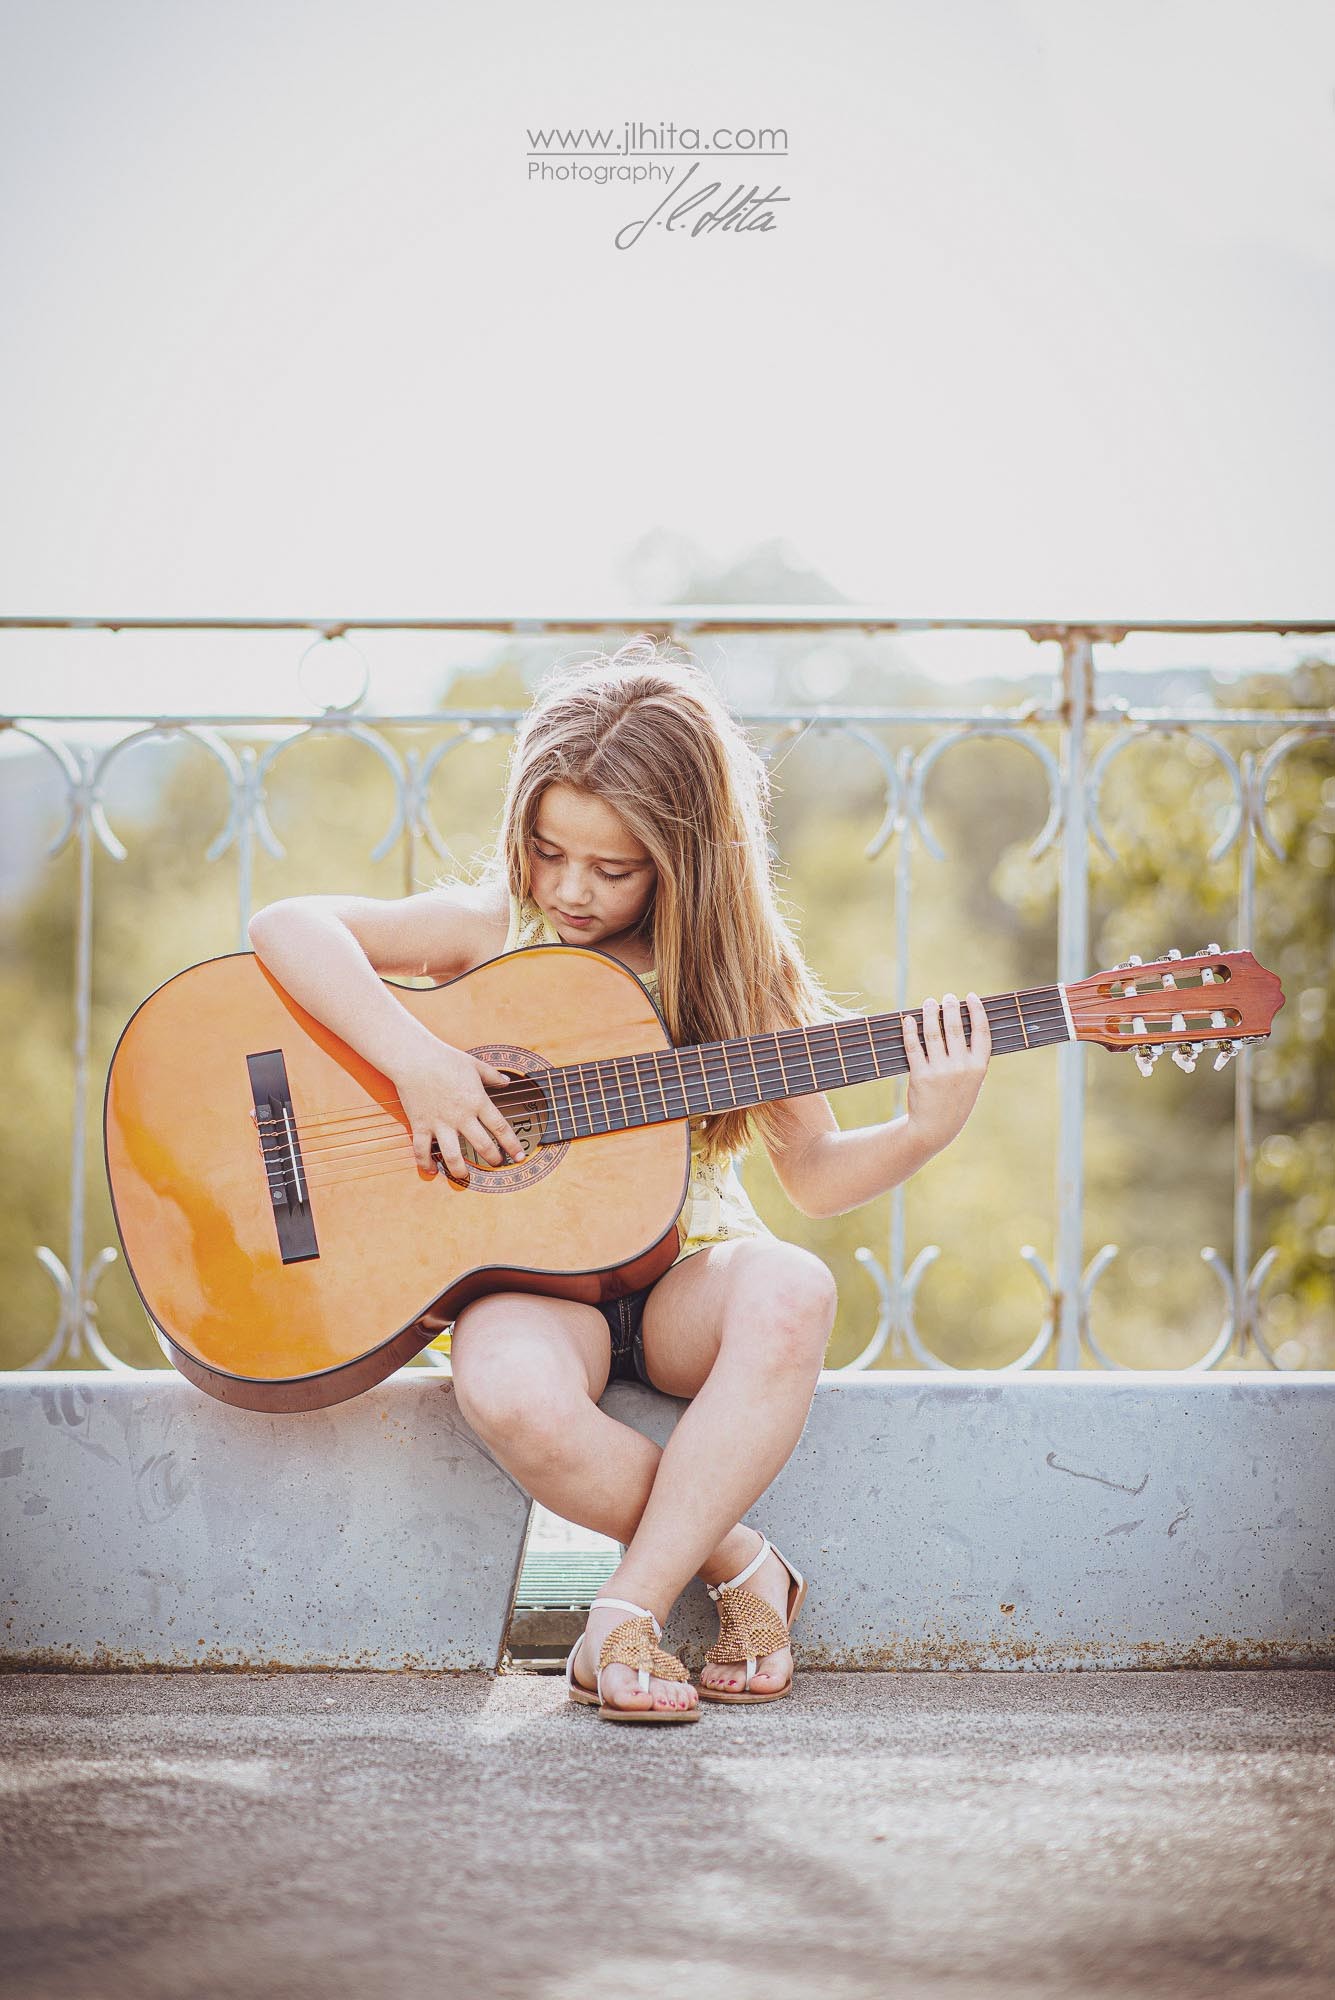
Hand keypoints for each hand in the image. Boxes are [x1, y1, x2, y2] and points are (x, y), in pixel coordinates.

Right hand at [393, 1043, 527, 1179]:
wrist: (414, 1057)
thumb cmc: (445, 1058)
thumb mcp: (475, 1064)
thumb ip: (493, 1076)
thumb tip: (507, 1081)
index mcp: (477, 1101)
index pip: (501, 1128)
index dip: (512, 1145)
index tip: (519, 1156)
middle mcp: (461, 1116)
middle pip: (482, 1145)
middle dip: (493, 1159)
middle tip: (497, 1164)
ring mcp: (440, 1123)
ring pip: (452, 1155)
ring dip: (460, 1170)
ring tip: (465, 1176)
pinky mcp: (420, 1125)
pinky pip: (422, 1150)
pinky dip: (425, 1163)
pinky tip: (431, 1170)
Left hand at [902, 992, 991, 1158]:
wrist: (936, 1128)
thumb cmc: (956, 1101)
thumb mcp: (973, 1082)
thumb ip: (971, 1058)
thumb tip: (961, 1025)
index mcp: (979, 1067)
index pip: (982, 1032)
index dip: (977, 1011)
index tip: (972, 997)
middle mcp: (961, 1067)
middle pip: (955, 1028)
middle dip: (951, 1007)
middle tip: (947, 997)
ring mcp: (940, 1071)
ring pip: (933, 1033)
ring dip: (930, 1013)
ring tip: (929, 1002)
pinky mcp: (920, 1075)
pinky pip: (913, 1047)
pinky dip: (910, 1030)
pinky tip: (909, 1020)